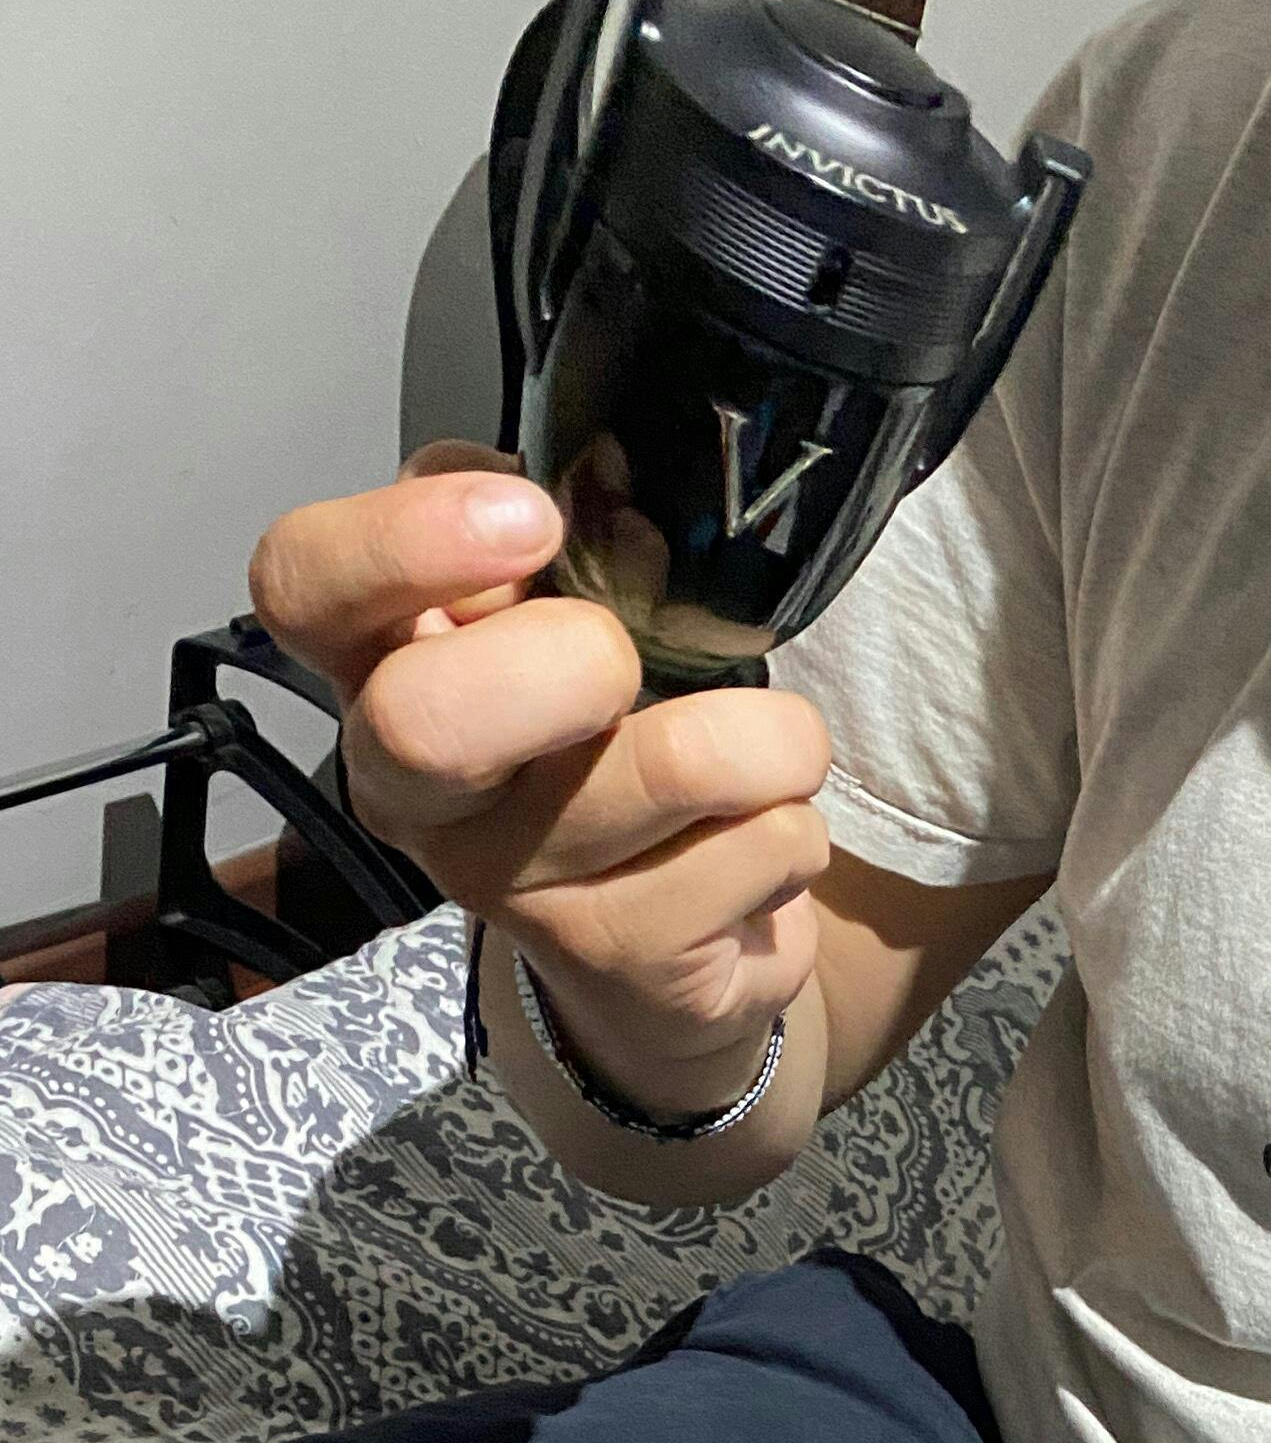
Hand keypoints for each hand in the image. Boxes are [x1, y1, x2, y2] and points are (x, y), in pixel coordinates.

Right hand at [246, 444, 831, 1103]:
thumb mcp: (562, 610)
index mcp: (380, 663)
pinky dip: (795, 822)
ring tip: (762, 753)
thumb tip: (580, 485)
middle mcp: (414, 784)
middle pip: (429, 718)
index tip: (530, 519)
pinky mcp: (617, 957)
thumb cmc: (607, 739)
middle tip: (636, 666)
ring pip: (672, 766)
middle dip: (579, 661)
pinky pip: (762, 843)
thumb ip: (542, 532)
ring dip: (768, 735)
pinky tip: (753, 841)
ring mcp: (510, 885)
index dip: (405, 541)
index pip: (303, 582)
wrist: (678, 941)